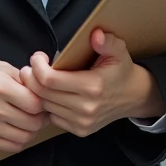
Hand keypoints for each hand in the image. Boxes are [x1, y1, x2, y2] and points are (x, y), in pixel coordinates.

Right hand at [0, 59, 47, 152]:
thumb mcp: (2, 68)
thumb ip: (25, 77)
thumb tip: (46, 86)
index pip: (35, 104)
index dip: (43, 103)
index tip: (42, 101)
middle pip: (32, 123)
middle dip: (40, 118)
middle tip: (39, 112)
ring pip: (25, 137)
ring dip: (31, 130)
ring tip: (28, 120)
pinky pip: (13, 147)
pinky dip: (19, 140)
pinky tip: (16, 129)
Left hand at [20, 29, 163, 138]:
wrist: (134, 97)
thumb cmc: (121, 71)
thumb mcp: (119, 51)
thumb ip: (107, 42)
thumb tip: (95, 35)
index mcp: (93, 86)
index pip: (49, 80)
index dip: (37, 67)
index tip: (38, 57)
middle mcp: (86, 108)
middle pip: (42, 94)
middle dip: (32, 78)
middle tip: (31, 67)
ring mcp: (82, 122)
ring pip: (45, 106)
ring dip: (39, 92)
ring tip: (40, 78)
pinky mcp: (80, 130)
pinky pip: (52, 117)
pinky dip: (48, 105)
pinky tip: (52, 93)